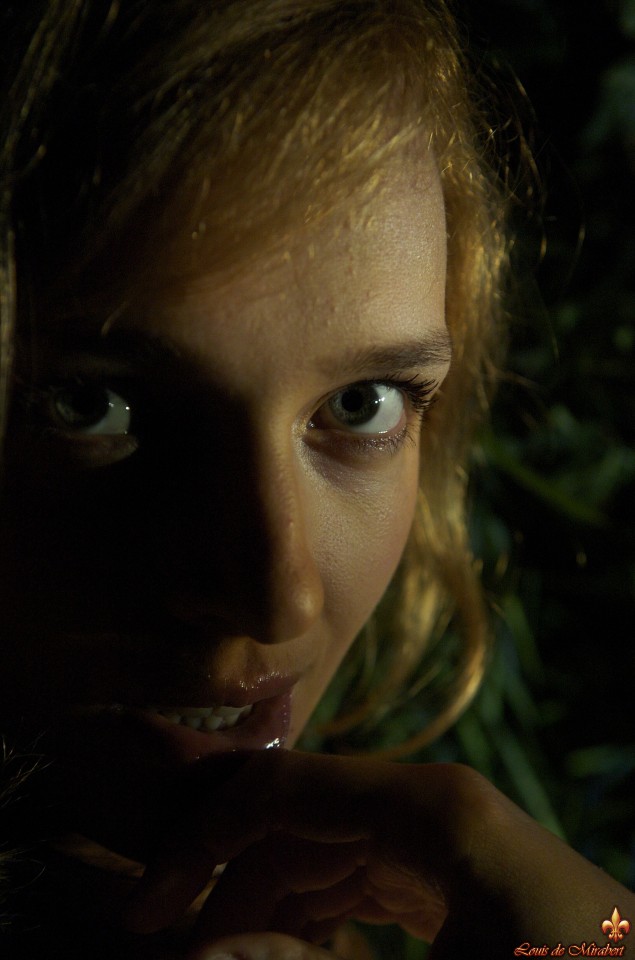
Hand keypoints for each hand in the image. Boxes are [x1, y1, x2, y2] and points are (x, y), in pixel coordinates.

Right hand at [124, 751, 634, 958]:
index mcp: (429, 808)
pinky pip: (365, 883)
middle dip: (229, 884)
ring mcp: (450, 840)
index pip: (283, 791)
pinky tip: (289, 949)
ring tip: (219, 951)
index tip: (145, 909)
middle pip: (300, 822)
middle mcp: (435, 805)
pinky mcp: (459, 881)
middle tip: (168, 945)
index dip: (203, 842)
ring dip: (267, 906)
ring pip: (328, 854)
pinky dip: (316, 917)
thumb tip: (199, 955)